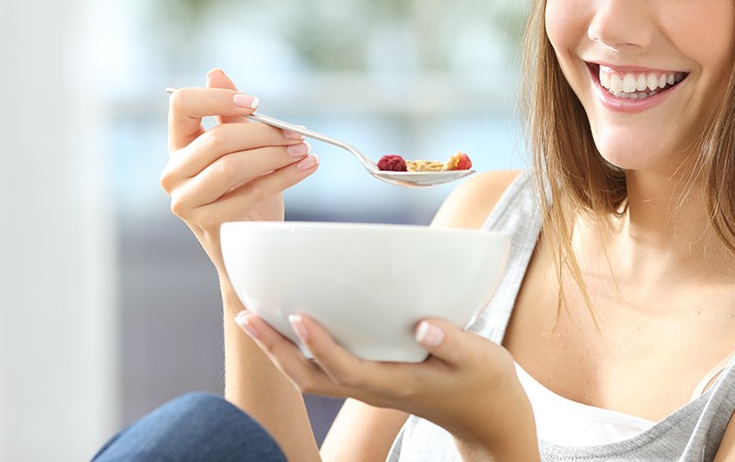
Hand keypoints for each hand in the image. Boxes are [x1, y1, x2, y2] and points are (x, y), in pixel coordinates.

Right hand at [160, 69, 318, 267]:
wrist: (247, 246)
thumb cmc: (244, 190)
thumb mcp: (240, 148)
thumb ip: (230, 115)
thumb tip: (217, 73)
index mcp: (178, 146)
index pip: (181, 105)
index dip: (217, 98)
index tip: (255, 103)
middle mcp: (173, 173)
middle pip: (216, 138)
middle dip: (263, 133)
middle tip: (295, 133)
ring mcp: (186, 202)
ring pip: (231, 166)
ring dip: (274, 154)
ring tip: (303, 149)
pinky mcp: (209, 224)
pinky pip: (250, 192)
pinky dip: (284, 177)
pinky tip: (306, 167)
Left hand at [235, 311, 539, 460]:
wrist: (489, 420)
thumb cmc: (486, 386)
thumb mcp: (482, 358)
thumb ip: (453, 340)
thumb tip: (422, 323)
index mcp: (396, 383)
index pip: (346, 369)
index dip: (319, 345)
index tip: (298, 315)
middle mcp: (373, 388)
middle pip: (310, 379)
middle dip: (275, 349)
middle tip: (245, 316)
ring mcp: (369, 387)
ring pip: (311, 377)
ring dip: (278, 350)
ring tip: (251, 318)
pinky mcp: (372, 380)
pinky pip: (323, 369)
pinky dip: (298, 349)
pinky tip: (289, 324)